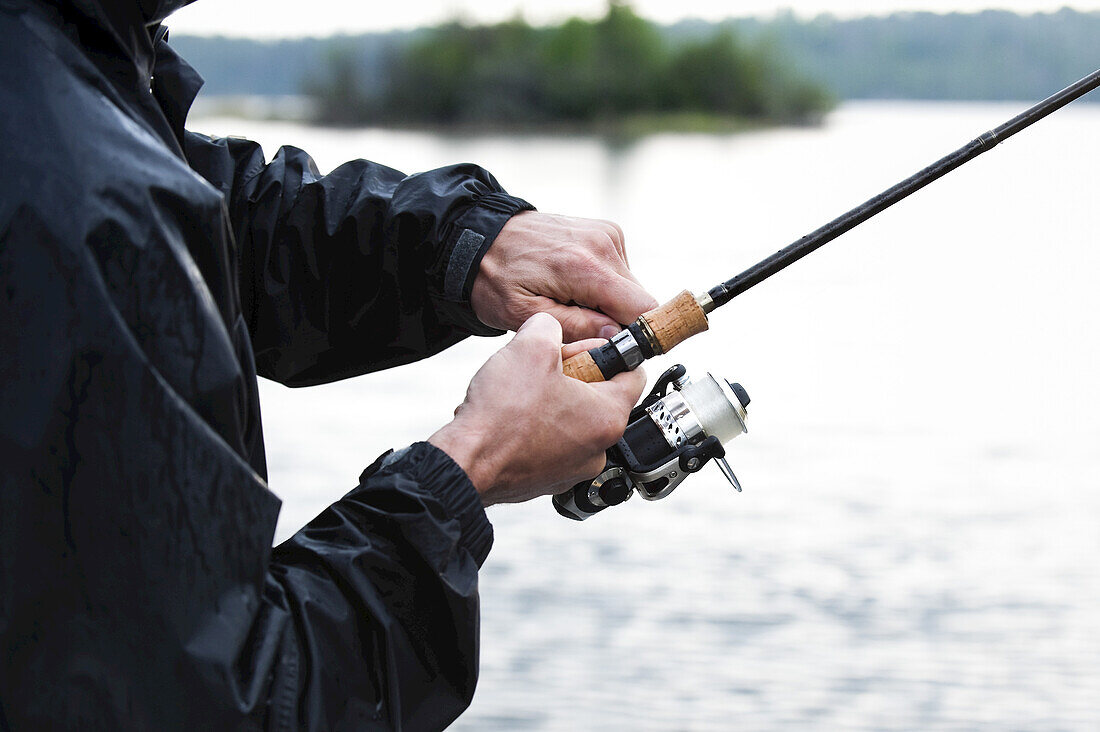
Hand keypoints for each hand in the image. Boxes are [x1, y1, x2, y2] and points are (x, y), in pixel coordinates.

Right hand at [428, 313, 646, 505]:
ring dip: (552, 400)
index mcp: (607, 417)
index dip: (607, 352)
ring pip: (572, 419)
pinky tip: (512, 417)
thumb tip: (550, 326)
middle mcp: (597, 449)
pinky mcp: (546, 479)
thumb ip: (551, 325)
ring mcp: (571, 468)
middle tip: (544, 367)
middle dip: (573, 374)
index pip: (634, 374)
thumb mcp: (531, 346)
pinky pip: (550, 442)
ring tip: (522, 392)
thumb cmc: (501, 418)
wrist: (465, 464)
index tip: (585, 347)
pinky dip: (535, 427)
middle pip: (599, 396)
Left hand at [471, 212, 657, 341]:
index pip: (643, 308)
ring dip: (607, 302)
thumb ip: (575, 327)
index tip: (617, 347)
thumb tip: (615, 336)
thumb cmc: (494, 276)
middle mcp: (603, 243)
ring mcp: (606, 234)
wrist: (480, 237)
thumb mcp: (524, 314)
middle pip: (639, 299)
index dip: (637, 335)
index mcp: (586, 266)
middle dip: (616, 320)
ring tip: (569, 301)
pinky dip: (601, 285)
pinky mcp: (604, 232)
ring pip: (630, 287)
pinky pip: (618, 271)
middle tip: (579, 323)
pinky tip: (571, 285)